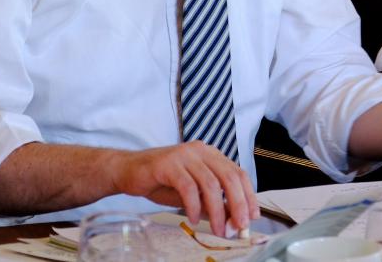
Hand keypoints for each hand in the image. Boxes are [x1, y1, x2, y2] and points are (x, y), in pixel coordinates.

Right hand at [109, 141, 257, 237]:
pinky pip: (187, 187)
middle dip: (238, 204)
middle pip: (229, 177)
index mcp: (212, 155)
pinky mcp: (168, 164)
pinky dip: (193, 205)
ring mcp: (185, 155)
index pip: (238, 173)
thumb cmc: (162, 181)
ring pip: (210, 184)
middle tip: (239, 227)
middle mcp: (202, 151)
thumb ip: (213, 203)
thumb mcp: (193, 193)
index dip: (248, 195)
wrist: (128, 171)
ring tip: (218, 229)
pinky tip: (192, 218)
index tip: (252, 216)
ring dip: (217, 210)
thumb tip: (234, 219)